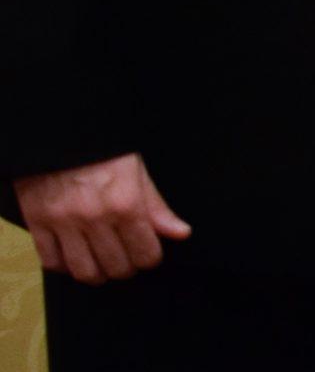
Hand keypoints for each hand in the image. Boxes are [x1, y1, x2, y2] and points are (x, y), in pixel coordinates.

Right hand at [13, 153, 190, 283]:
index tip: (148, 254)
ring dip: (96, 274)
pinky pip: (51, 261)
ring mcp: (64, 223)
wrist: (62, 135)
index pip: (145, 253)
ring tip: (102, 264)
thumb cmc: (104, 152)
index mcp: (126, 203)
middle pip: (116, 267)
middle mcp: (95, 218)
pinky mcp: (38, 223)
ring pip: (84, 271)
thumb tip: (180, 233)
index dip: (150, 258)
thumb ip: (157, 208)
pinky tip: (74, 256)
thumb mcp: (138, 173)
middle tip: (126, 259)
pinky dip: (64, 266)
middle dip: (126, 267)